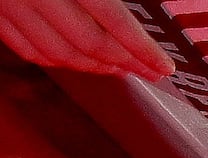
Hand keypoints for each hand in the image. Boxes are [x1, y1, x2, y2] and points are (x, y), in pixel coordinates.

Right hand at [0, 0, 166, 72]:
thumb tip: (140, 4)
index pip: (112, 19)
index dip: (142, 48)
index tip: (163, 64)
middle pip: (88, 43)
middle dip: (125, 62)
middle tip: (149, 70)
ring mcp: (7, 4)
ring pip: (58, 53)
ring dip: (94, 67)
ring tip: (119, 68)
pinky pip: (28, 50)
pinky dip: (58, 61)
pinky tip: (78, 61)